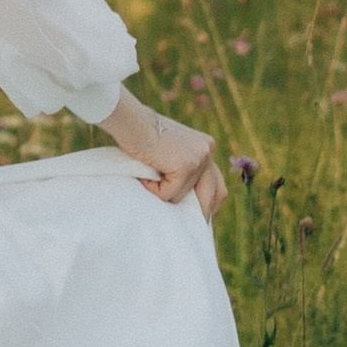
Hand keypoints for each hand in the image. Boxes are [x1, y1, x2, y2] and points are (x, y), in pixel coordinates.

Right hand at [96, 87, 223, 221]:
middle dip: (203, 211)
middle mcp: (207, 150)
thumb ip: (183, 166)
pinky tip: (144, 174)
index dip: (208, 200)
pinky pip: (169, 194)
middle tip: (190, 225)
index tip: (198, 214)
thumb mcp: (169, 150)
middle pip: (216, 193)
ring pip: (184, 196)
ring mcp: (199, 159)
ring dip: (164, 193)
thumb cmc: (140, 134)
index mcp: (206, 145)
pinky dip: (154, 189)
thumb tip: (186, 198)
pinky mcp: (186, 167)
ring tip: (147, 177)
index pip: (216, 182)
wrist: (130, 121)